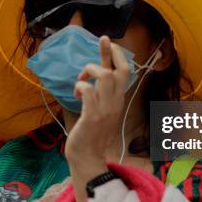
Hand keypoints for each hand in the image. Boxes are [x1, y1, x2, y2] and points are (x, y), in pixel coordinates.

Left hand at [65, 35, 131, 166]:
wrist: (89, 159)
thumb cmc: (92, 135)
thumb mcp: (101, 110)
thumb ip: (100, 94)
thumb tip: (93, 77)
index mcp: (118, 100)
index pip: (125, 72)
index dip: (117, 54)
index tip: (107, 42)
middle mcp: (115, 103)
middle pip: (120, 70)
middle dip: (108, 52)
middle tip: (100, 44)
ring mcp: (105, 109)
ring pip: (105, 76)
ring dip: (90, 70)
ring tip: (82, 79)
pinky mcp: (92, 116)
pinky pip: (88, 91)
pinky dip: (80, 87)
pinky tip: (76, 95)